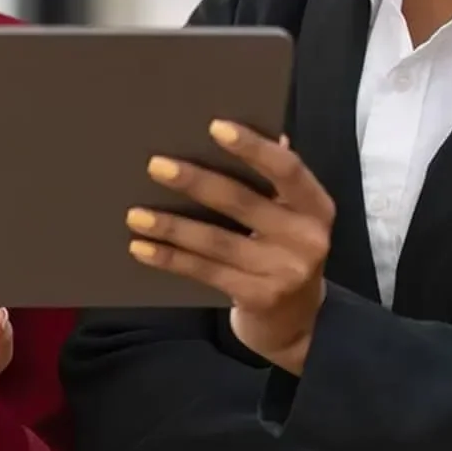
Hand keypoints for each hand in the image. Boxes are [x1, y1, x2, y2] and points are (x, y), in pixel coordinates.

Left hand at [127, 120, 333, 373]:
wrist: (298, 323)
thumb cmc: (285, 250)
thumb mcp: (292, 216)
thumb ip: (275, 178)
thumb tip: (246, 130)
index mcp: (316, 207)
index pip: (287, 169)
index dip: (253, 147)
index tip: (215, 126)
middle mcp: (307, 238)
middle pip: (243, 203)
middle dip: (196, 182)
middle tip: (155, 165)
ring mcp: (284, 272)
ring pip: (217, 242)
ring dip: (172, 226)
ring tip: (135, 214)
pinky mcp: (258, 298)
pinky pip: (205, 272)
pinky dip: (171, 259)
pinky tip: (142, 247)